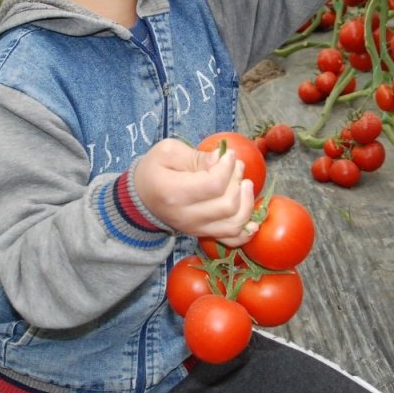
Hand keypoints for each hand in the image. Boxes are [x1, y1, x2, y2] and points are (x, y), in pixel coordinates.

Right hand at [133, 138, 258, 245]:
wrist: (141, 198)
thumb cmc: (154, 170)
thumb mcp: (168, 152)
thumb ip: (196, 156)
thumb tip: (221, 160)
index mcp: (174, 192)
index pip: (213, 184)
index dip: (228, 167)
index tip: (229, 154)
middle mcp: (186, 216)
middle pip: (228, 205)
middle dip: (239, 182)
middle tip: (237, 167)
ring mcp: (195, 228)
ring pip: (234, 224)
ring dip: (247, 203)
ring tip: (245, 185)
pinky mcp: (202, 233)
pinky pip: (230, 240)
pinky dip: (246, 233)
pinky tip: (253, 221)